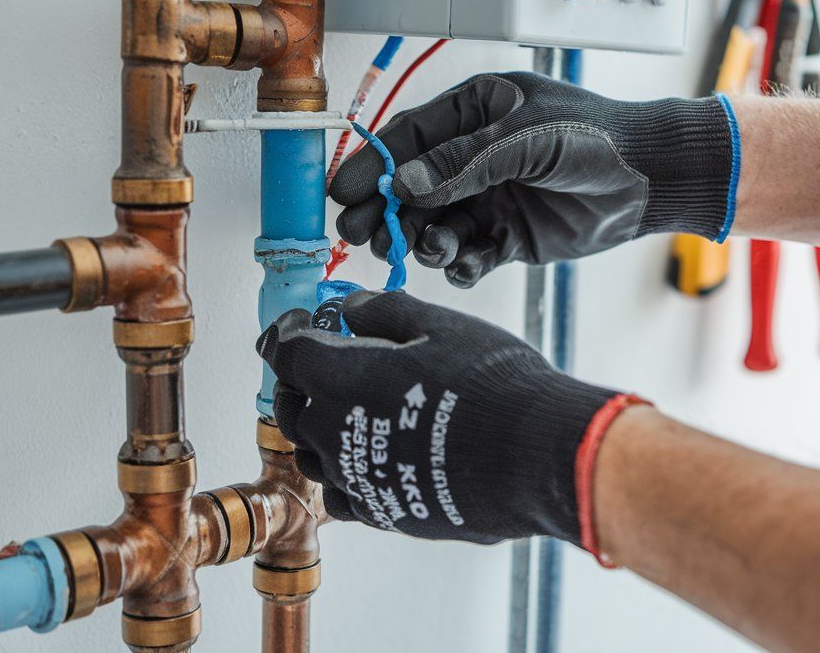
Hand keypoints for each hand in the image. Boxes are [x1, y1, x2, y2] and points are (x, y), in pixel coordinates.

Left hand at [256, 290, 625, 545]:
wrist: (532, 455)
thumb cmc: (490, 384)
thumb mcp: (439, 325)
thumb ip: (383, 312)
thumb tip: (350, 308)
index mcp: (338, 376)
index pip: (287, 350)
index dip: (288, 330)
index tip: (299, 322)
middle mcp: (333, 431)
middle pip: (290, 404)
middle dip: (298, 378)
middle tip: (320, 361)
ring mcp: (355, 477)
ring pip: (311, 452)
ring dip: (317, 426)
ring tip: (345, 408)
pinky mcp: (382, 512)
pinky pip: (341, 493)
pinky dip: (342, 471)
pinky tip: (368, 456)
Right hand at [330, 72, 736, 285]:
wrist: (652, 179)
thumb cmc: (597, 137)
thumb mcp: (524, 138)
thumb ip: (462, 163)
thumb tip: (403, 184)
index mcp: (472, 114)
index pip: (407, 139)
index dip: (372, 166)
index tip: (344, 194)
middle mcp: (473, 158)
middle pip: (411, 188)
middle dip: (386, 212)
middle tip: (360, 235)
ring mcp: (489, 198)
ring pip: (436, 225)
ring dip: (425, 240)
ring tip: (432, 247)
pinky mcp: (508, 237)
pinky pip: (469, 255)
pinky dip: (461, 264)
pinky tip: (464, 265)